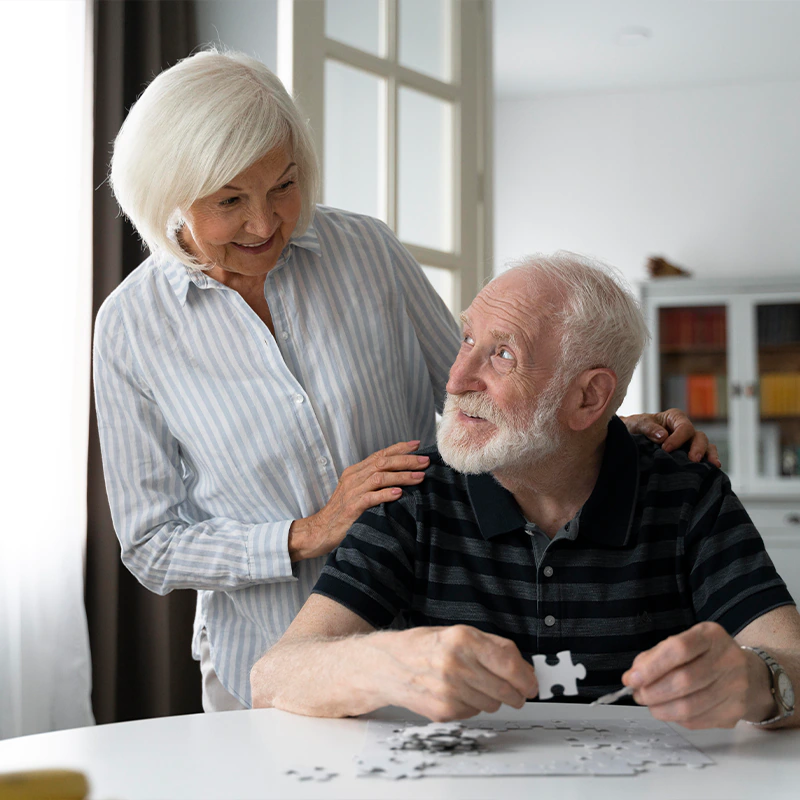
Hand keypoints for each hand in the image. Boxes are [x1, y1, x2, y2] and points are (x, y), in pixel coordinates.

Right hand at [288, 440, 429, 560]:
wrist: (320, 531)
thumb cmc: (343, 513)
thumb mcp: (356, 491)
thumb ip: (373, 482)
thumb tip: (400, 475)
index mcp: (355, 471)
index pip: (380, 454)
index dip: (399, 449)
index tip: (417, 445)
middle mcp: (353, 478)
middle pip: (383, 462)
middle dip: (406, 460)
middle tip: (426, 461)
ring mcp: (351, 492)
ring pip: (380, 477)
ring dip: (402, 476)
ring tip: (420, 477)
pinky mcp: (351, 508)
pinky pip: (371, 497)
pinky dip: (386, 494)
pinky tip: (400, 493)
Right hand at [375, 625, 538, 721]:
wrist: (386, 666)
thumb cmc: (423, 646)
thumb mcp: (458, 633)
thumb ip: (493, 646)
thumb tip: (524, 668)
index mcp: (463, 639)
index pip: (509, 665)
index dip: (527, 678)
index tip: (532, 684)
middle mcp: (456, 665)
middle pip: (506, 689)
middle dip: (516, 693)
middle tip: (517, 692)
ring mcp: (449, 691)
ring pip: (493, 704)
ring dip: (492, 698)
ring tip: (473, 685)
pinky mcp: (443, 711)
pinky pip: (474, 713)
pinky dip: (472, 705)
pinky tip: (457, 693)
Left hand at [621, 408, 720, 466]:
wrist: (630, 436)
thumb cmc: (635, 427)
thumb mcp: (638, 423)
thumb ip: (649, 428)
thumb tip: (663, 436)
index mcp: (675, 418)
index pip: (684, 427)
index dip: (678, 438)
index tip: (666, 449)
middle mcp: (685, 429)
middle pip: (699, 436)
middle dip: (697, 448)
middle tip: (693, 460)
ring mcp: (688, 442)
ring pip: (705, 445)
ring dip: (708, 455)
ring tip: (712, 466)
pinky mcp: (688, 453)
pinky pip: (703, 455)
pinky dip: (708, 461)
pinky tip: (712, 469)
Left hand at [621, 621, 774, 728]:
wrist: (749, 673)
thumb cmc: (706, 655)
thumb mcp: (685, 643)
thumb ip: (656, 656)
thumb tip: (633, 677)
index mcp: (711, 636)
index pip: (679, 649)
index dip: (652, 666)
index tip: (632, 678)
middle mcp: (728, 659)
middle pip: (684, 681)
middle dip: (653, 691)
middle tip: (638, 694)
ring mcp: (736, 687)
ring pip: (690, 706)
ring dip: (661, 709)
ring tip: (649, 704)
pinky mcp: (735, 711)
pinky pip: (698, 720)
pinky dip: (676, 718)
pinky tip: (668, 710)